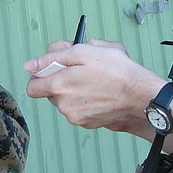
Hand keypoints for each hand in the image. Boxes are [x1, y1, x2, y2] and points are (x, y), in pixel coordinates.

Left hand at [25, 39, 163, 132]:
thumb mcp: (84, 50)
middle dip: (59, 81)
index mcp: (59, 85)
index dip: (40, 74)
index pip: (32, 86)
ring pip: (64, 101)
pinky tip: (99, 93)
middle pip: (49, 92)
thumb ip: (54, 55)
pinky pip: (77, 110)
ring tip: (93, 80)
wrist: (141, 96)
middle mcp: (64, 104)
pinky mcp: (87, 123)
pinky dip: (84, 101)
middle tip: (79, 70)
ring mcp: (75, 116)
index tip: (52, 68)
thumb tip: (31, 65)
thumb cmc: (117, 70)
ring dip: (72, 91)